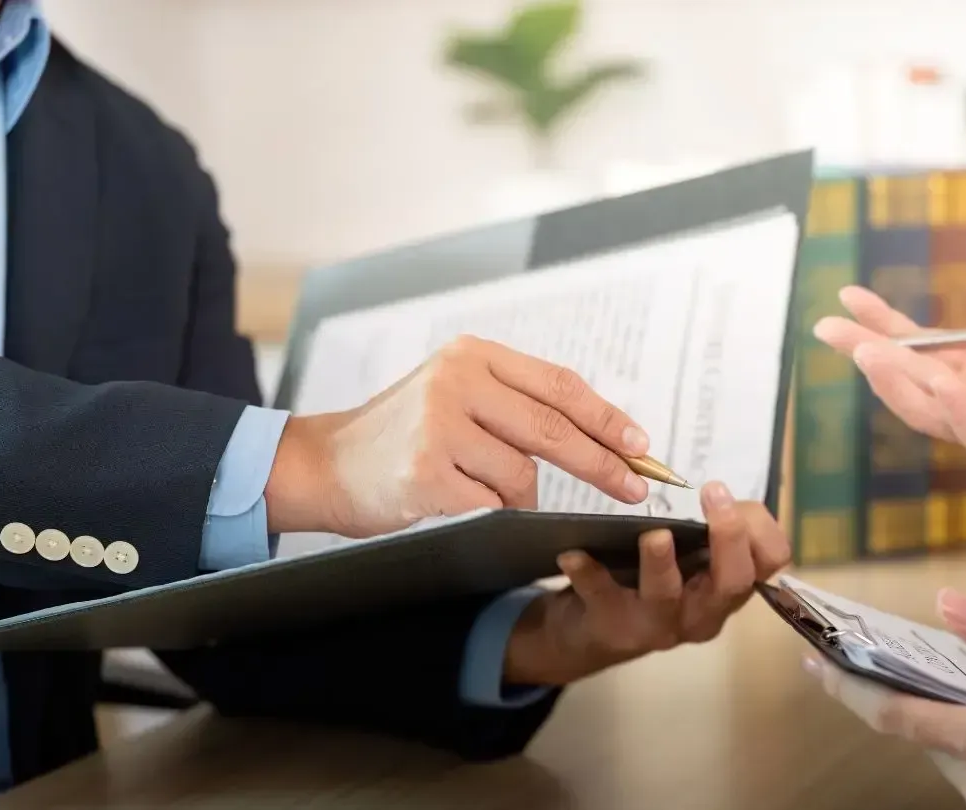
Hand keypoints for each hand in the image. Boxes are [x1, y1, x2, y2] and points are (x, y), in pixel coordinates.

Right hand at [265, 335, 652, 536]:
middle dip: (603, 464)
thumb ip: (515, 403)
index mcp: (473, 355)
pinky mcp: (425, 471)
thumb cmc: (403, 436)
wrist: (324, 464)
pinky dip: (488, 513)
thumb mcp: (456, 395)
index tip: (642, 444)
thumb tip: (603, 435)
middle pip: (553, 428)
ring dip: (517, 496)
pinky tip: (456, 503)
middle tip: (635, 488)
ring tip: (477, 489)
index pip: (559, 385)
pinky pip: (490, 504)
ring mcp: (438, 425)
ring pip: (521, 475)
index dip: (607, 417)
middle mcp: (456, 380)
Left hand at [502, 481, 789, 685]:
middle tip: (714, 493)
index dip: (761, 529)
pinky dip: (588, 572)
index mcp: (727, 588)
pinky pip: (602, 597)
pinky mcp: (613, 627)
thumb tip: (723, 496)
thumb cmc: (652, 580)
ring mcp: (658, 625)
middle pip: (732, 581)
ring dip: (661, 563)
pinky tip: (572, 553)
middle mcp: (703, 612)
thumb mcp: (693, 558)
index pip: (770, 563)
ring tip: (654, 534)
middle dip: (728, 537)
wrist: (592, 631)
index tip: (734, 495)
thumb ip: (713, 530)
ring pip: (668, 595)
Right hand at [813, 215, 965, 542]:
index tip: (849, 295)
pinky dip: (955, 412)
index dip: (881, 322)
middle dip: (867, 354)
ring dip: (898, 384)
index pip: (919, 345)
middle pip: (907, 379)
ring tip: (869, 353)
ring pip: (929, 412)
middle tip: (830, 327)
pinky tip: (939, 383)